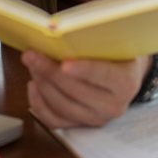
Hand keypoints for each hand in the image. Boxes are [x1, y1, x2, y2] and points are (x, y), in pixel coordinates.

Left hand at [21, 49, 150, 127]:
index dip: (83, 70)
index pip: (105, 76)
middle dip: (50, 72)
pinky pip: (55, 120)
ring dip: (42, 83)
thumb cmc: (112, 52)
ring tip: (31, 64)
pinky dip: (39, 104)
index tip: (64, 63)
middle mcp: (113, 105)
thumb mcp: (110, 42)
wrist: (121, 72)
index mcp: (125, 82)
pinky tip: (32, 85)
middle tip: (31, 55)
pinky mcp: (80, 124)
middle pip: (77, 92)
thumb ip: (92, 39)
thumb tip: (60, 32)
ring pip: (63, 106)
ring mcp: (96, 118)